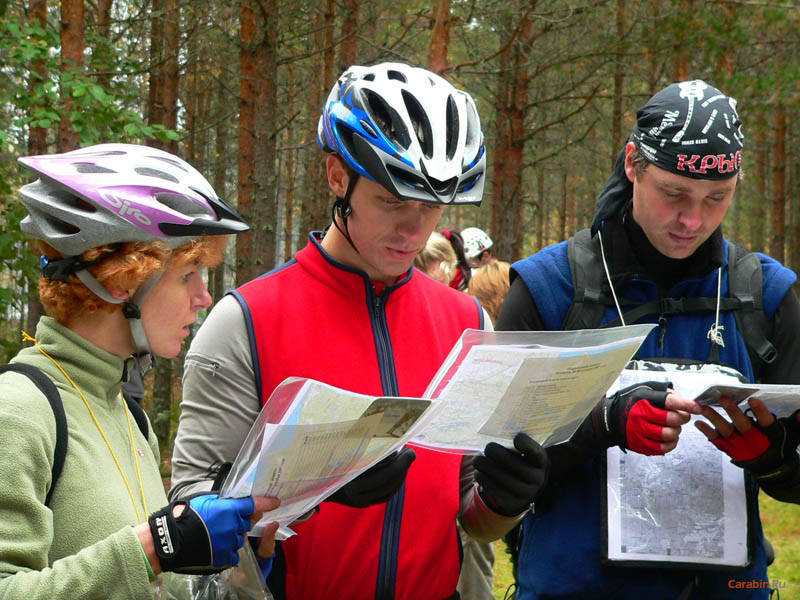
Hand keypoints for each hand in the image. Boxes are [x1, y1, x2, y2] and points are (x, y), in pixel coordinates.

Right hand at [148, 493, 278, 573]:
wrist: (171, 540)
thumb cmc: (186, 516)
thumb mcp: (205, 500)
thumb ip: (224, 500)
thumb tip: (234, 499)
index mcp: (229, 509)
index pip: (254, 504)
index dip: (266, 503)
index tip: (275, 502)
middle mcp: (233, 526)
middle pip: (246, 522)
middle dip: (240, 520)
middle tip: (225, 520)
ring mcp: (229, 542)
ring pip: (239, 538)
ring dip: (233, 535)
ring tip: (215, 534)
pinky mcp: (223, 556)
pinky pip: (233, 553)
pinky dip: (228, 550)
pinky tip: (216, 546)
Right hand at [327, 447, 415, 507]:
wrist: (315, 487)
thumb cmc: (329, 465)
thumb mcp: (341, 455)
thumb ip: (361, 451)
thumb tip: (385, 440)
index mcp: (351, 482)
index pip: (382, 474)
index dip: (397, 462)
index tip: (406, 449)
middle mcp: (357, 495)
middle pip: (388, 482)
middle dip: (403, 467)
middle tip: (411, 453)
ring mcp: (361, 502)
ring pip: (389, 491)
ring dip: (401, 475)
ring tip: (406, 460)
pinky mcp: (364, 504)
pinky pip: (385, 496)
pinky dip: (395, 485)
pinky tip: (400, 474)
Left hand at [473, 432, 549, 516]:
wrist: (525, 490)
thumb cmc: (522, 463)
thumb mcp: (526, 454)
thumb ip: (517, 445)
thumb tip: (495, 439)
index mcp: (542, 461)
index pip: (536, 452)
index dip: (527, 445)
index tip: (516, 438)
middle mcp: (538, 479)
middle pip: (511, 462)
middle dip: (495, 451)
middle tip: (487, 447)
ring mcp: (526, 494)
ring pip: (499, 476)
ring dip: (484, 465)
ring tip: (477, 460)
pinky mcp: (512, 504)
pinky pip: (492, 488)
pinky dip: (482, 477)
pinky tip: (479, 472)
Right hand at [592, 381, 699, 454]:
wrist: (609, 419)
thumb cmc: (631, 402)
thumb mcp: (646, 389)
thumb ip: (666, 393)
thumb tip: (685, 402)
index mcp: (643, 399)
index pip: (669, 402)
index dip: (686, 405)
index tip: (697, 408)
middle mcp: (640, 415)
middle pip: (672, 420)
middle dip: (682, 418)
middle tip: (682, 416)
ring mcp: (638, 431)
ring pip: (668, 435)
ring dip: (677, 431)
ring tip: (674, 427)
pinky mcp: (639, 444)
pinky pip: (662, 448)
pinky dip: (671, 444)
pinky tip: (670, 438)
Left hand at [696, 398, 799, 478]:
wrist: (773, 471)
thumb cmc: (780, 448)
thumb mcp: (792, 435)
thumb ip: (796, 423)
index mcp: (770, 435)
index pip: (766, 422)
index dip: (760, 411)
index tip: (753, 400)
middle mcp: (754, 441)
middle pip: (742, 425)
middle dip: (732, 411)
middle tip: (723, 398)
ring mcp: (740, 447)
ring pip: (726, 432)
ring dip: (714, 419)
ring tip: (703, 407)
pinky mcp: (731, 451)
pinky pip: (717, 442)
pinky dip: (707, 432)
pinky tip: (698, 423)